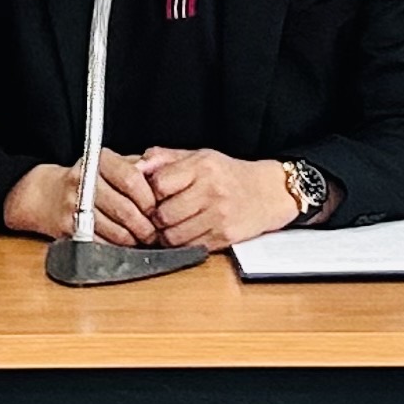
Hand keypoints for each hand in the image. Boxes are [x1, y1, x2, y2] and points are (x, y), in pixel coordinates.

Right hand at [3, 151, 160, 244]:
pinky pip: (100, 243)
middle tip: (156, 233)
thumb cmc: (89, 180)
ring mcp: (74, 204)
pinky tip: (124, 246)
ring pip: (115, 230)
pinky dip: (117, 249)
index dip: (149, 198)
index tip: (158, 209)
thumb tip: (165, 180)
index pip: (132, 179)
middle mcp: (85, 179)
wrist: (46, 195)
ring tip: (142, 240)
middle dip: (146, 226)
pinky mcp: (67, 227)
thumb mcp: (111, 164)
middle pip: (125, 209)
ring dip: (133, 240)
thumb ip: (138, 168)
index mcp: (99, 160)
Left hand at [139, 149, 300, 252]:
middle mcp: (211, 190)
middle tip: (157, 216)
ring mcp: (219, 216)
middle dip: (155, 218)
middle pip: (163, 214)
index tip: (152, 196)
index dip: (149, 193)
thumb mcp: (199, 157)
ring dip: (166, 234)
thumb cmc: (228, 174)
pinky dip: (182, 244)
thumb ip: (166, 158)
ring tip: (170, 226)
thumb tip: (136, 165)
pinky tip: (186, 233)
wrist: (268, 193)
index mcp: (202, 167)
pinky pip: (189, 247)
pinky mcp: (224, 236)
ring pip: (173, 236)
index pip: (159, 185)